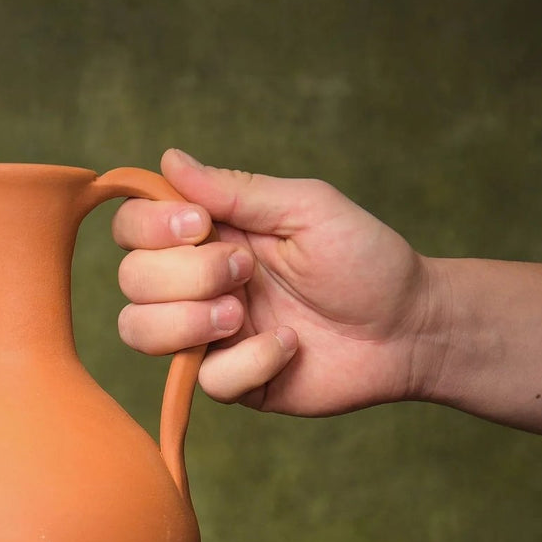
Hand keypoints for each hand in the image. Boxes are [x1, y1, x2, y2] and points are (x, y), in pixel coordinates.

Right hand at [115, 148, 445, 414]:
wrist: (410, 327)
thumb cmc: (365, 259)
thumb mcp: (305, 208)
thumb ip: (235, 191)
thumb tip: (169, 159)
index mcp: (208, 236)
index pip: (133, 228)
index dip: (148, 228)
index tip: (199, 225)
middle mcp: (197, 284)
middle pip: (131, 281)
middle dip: (185, 275)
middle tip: (246, 271)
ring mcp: (210, 335)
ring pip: (140, 333)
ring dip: (190, 320)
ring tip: (245, 314)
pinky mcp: (232, 381)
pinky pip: (206, 380)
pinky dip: (251, 361)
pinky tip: (289, 346)